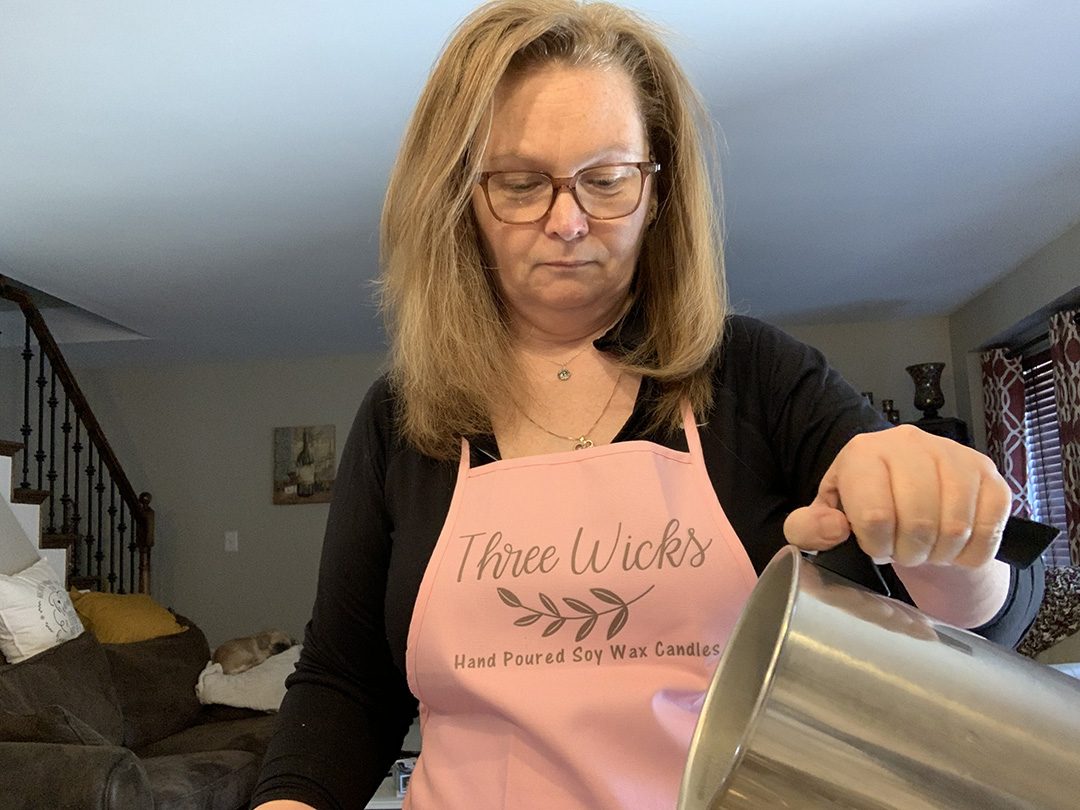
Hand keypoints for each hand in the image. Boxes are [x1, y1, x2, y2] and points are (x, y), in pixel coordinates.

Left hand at [784, 425, 1010, 567]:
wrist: (910, 496)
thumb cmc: (863, 508)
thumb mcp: (824, 519)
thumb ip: (808, 528)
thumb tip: (833, 527)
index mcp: (863, 452)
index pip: (874, 515)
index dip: (876, 545)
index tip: (875, 545)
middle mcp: (909, 443)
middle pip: (918, 522)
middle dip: (909, 553)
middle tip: (903, 552)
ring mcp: (954, 454)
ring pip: (956, 527)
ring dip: (940, 554)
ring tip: (926, 549)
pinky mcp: (988, 473)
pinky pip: (990, 527)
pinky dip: (972, 553)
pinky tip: (955, 548)